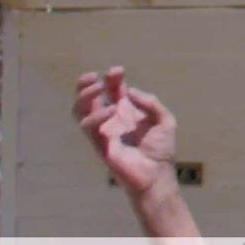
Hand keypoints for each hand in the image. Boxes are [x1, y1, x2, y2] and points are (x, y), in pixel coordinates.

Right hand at [73, 66, 176, 195]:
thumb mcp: (165, 120)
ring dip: (85, 96)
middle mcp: (111, 119)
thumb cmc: (161, 149)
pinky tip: (111, 110)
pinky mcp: (98, 143)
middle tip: (94, 76)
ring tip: (98, 87)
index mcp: (126, 111)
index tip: (117, 71)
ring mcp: (103, 131)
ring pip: (79, 110)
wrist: (157, 173)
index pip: (113, 90)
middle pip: (89, 97)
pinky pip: (88, 127)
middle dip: (87, 84)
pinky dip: (97, 115)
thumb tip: (129, 92)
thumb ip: (151, 103)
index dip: (113, 79)